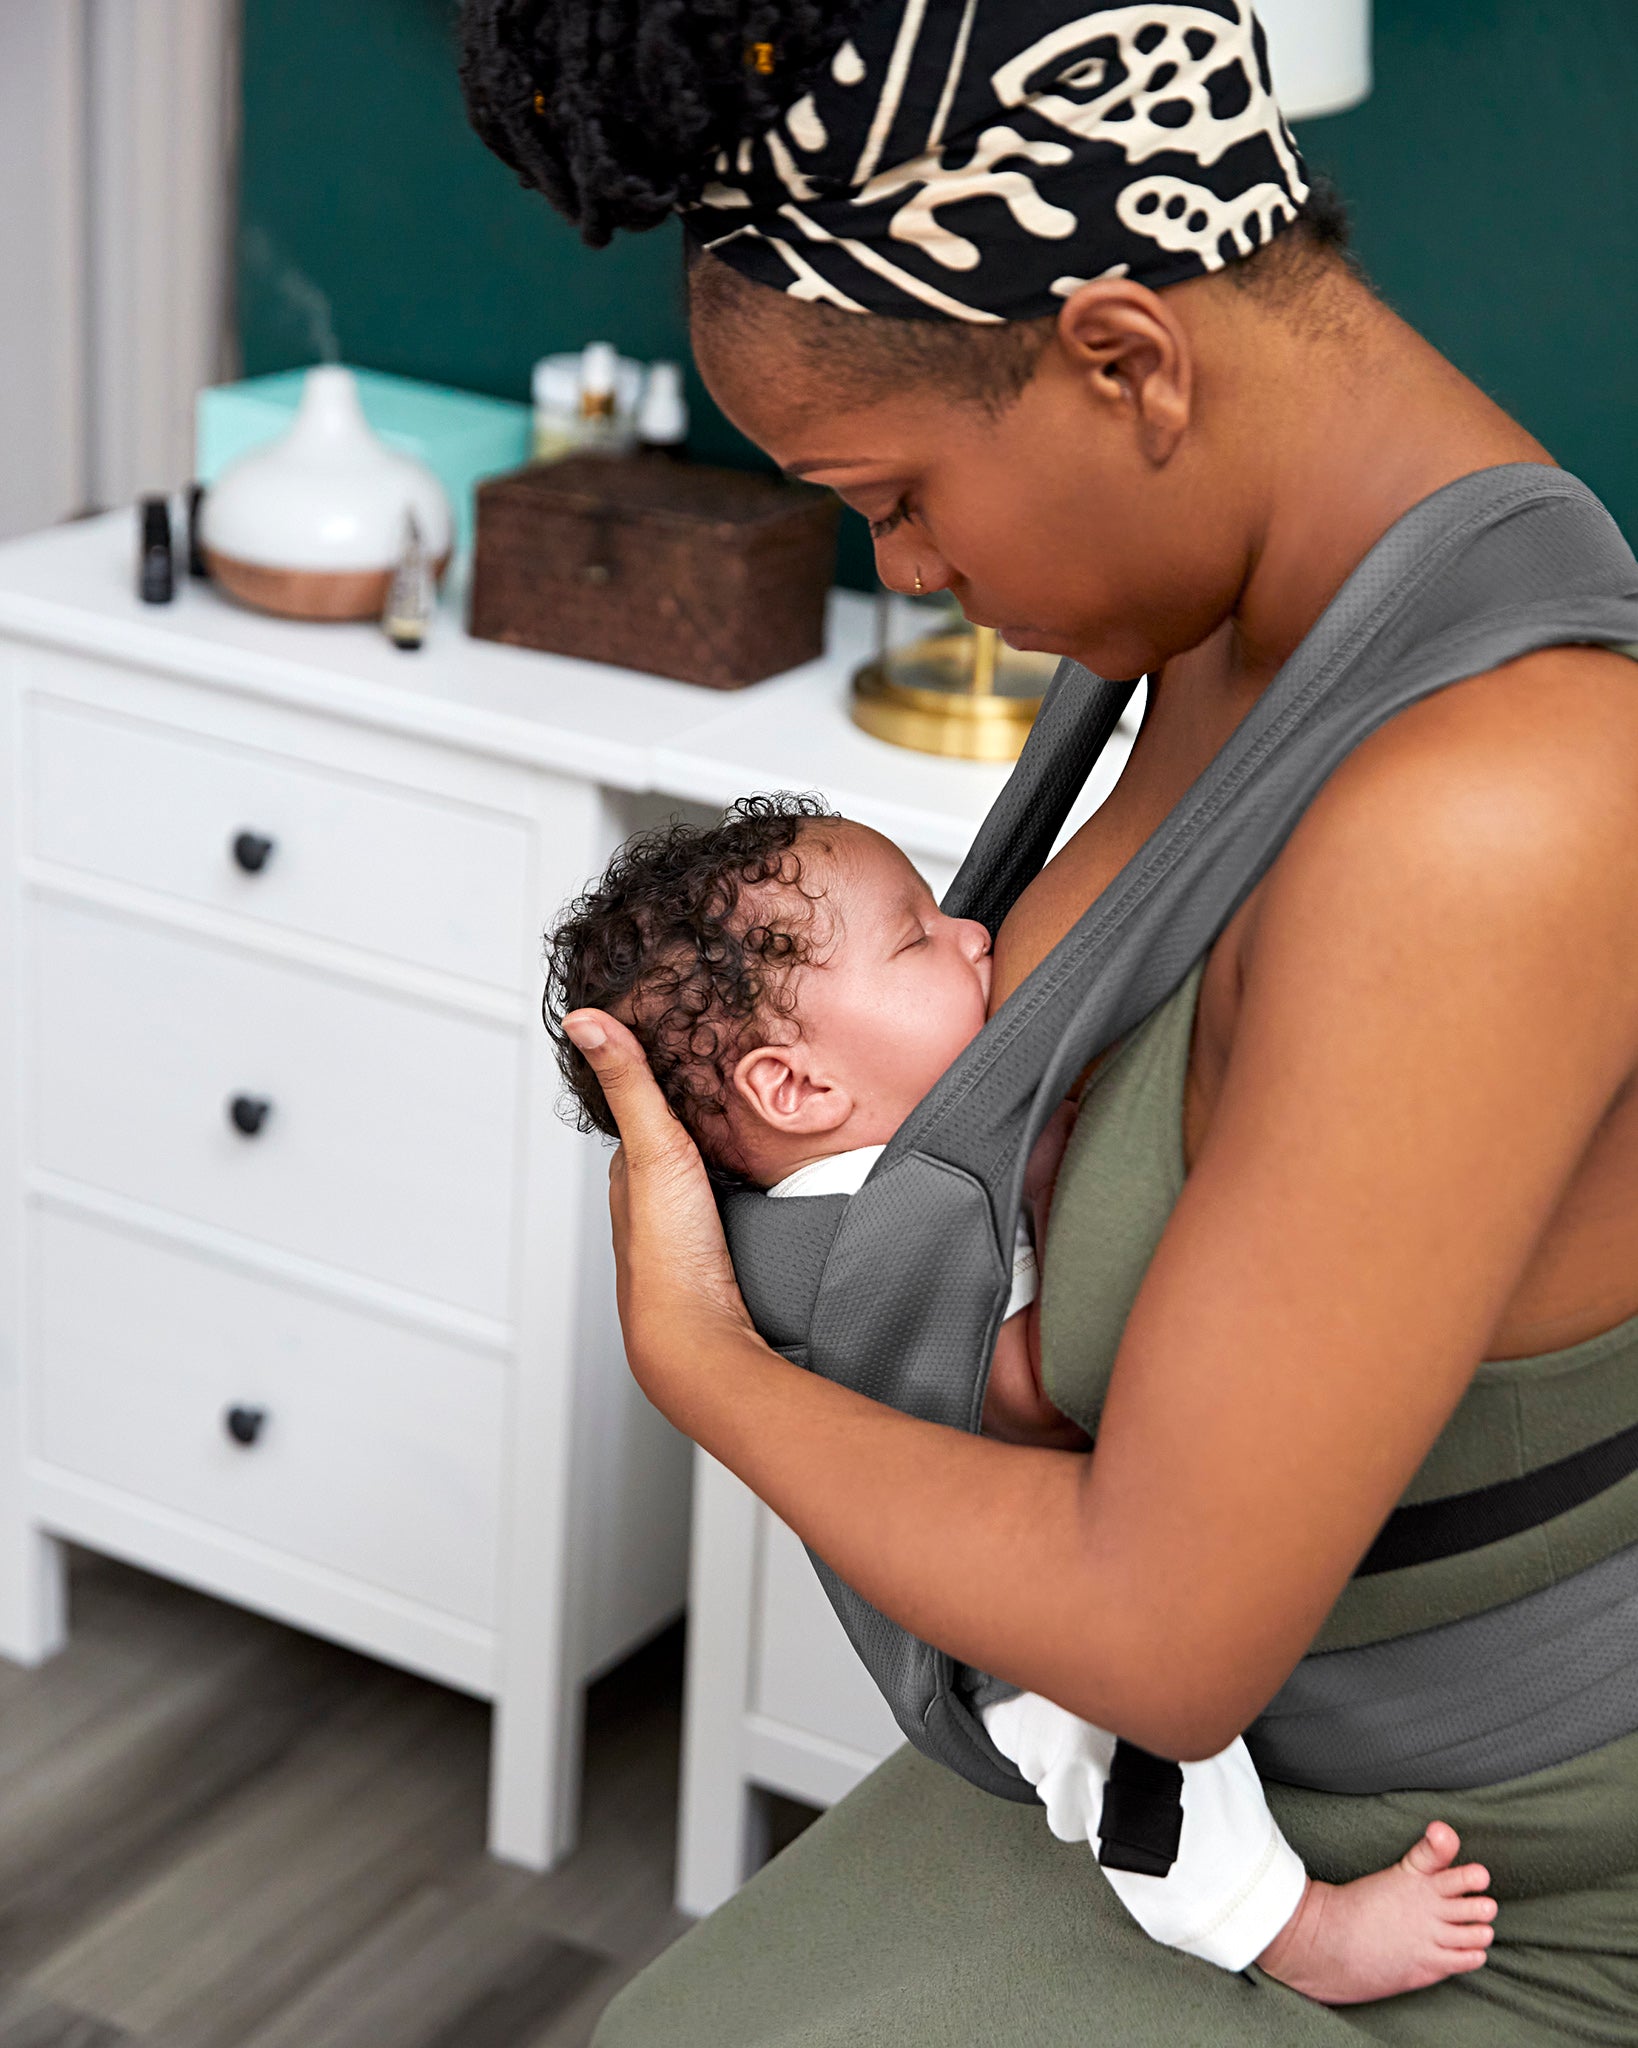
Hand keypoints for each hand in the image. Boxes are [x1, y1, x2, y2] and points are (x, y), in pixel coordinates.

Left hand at [563, 1009, 760, 1412]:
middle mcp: (651, 1201)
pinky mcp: (719, 1251)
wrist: (699, 1337)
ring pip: (703, 1174)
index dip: (660, 1076)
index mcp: (630, 1172)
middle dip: (699, 1113)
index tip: (681, 1040)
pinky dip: (744, 1180)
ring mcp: (685, 1229)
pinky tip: (767, 1175)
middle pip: (676, 1141)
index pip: (643, 1109)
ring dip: (724, 1148)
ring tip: (758, 1113)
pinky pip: (732, 1201)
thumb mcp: (653, 1148)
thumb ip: (629, 1083)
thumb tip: (585, 1021)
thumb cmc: (667, 1255)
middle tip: (734, 1072)